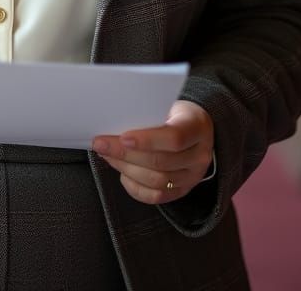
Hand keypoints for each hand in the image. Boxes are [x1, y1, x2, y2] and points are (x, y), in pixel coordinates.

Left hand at [92, 100, 213, 204]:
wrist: (194, 127)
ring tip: (107, 155)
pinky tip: (122, 172)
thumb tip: (113, 121)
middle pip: (161, 162)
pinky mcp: (182, 190)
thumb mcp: (166, 103)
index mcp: (197, 127)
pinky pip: (156, 197)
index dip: (147, 140)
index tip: (122, 137)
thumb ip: (147, 112)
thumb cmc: (173, 112)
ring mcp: (193, 176)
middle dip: (126, 154)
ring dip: (126, 168)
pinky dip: (135, 187)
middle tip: (102, 144)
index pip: (174, 138)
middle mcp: (199, 155)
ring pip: (157, 181)